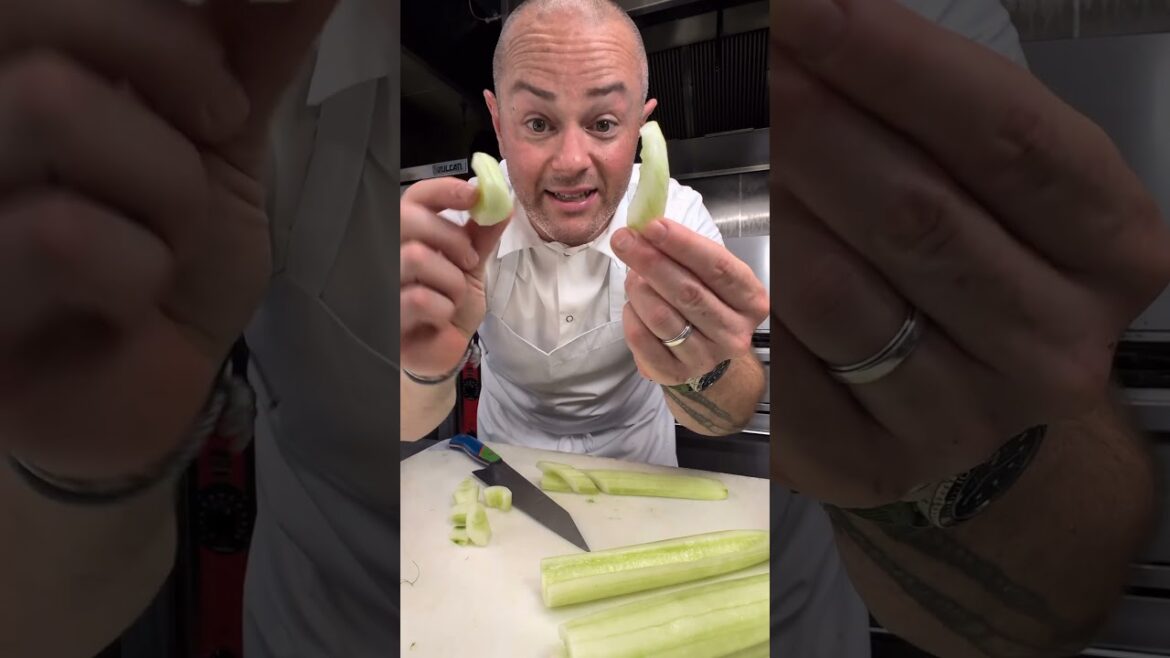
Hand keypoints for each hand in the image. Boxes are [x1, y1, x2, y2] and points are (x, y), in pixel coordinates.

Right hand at [0, 0, 339, 479]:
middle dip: (170, 55)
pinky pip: (61, 236)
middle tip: (217, 122)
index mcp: (18, 66)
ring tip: (167, 240)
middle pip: (26, 8)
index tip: (237, 35)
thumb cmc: (167, 254)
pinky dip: (139, 272)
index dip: (153, 14)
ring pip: (49, 103)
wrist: (144, 389)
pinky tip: (123, 305)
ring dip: (166, 185)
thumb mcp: (217, 139)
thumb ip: (242, 44)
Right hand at [400, 178, 510, 376]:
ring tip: (453, 297)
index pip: (416, 196)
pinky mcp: (386, 312)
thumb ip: (481, 237)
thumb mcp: (471, 268)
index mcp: (410, 236)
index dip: (444, 189)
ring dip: (451, 281)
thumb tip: (503, 204)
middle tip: (469, 261)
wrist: (441, 351)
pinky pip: (420, 299)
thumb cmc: (448, 306)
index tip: (474, 195)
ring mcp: (383, 281)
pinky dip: (443, 310)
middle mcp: (390, 252)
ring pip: (417, 257)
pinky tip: (440, 319)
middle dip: (451, 238)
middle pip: (409, 219)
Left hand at [611, 219, 768, 384]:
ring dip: (638, 289)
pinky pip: (643, 340)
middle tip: (624, 240)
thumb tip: (647, 226)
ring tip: (631, 274)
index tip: (652, 225)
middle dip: (651, 261)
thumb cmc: (708, 303)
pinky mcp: (675, 373)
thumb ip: (686, 252)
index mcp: (751, 301)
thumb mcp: (709, 276)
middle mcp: (734, 332)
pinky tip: (632, 304)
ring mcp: (705, 357)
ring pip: (662, 317)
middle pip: (688, 292)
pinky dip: (631, 315)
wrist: (706, 355)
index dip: (683, 244)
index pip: (718, 268)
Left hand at [770, 0, 1169, 506]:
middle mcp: (1051, 345)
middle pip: (916, 212)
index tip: (814, 11)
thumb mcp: (997, 187)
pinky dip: (745, 288)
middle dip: (818, 122)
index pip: (1006, 139)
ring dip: (774, 200)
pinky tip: (727, 240)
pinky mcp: (863, 456)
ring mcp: (957, 416)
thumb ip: (936, 111)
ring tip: (747, 142)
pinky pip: (782, 357)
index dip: (900, 64)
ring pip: (836, 290)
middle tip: (762, 63)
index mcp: (1111, 252)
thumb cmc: (983, 269)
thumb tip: (828, 21)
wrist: (968, 410)